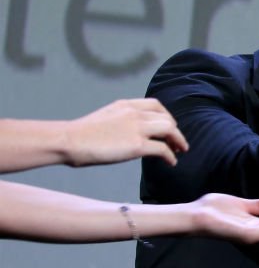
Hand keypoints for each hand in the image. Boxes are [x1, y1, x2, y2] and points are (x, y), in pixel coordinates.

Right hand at [64, 99, 188, 166]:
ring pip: (170, 130)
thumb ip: (122, 120)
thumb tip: (131, 133)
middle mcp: (135, 113)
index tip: (169, 126)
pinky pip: (163, 149)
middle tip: (177, 142)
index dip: (166, 116)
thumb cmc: (81, 134)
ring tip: (180, 151)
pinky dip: (170, 156)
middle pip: (167, 119)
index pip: (155, 105)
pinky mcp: (137, 145)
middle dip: (175, 130)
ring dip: (178, 141)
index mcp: (126, 105)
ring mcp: (137, 128)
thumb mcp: (105, 117)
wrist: (69, 140)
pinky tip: (171, 162)